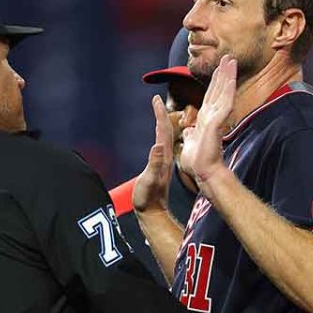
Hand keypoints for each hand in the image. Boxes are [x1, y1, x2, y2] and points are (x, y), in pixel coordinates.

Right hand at [132, 95, 175, 213]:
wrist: (153, 212)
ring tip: (157, 112)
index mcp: (162, 157)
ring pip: (163, 137)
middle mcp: (164, 156)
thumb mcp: (149, 180)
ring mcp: (162, 161)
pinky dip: (158, 135)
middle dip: (160, 114)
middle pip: (163, 130)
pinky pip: (160, 145)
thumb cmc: (148, 199)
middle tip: (156, 100)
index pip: (161, 130)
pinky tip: (158, 134)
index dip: (159, 114)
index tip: (156, 99)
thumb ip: (154, 164)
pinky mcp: (159, 166)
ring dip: (160, 122)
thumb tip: (158, 145)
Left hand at [180, 55, 236, 182]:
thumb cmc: (198, 161)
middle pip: (219, 89)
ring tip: (231, 60)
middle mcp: (213, 116)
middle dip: (224, 73)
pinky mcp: (217, 123)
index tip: (219, 68)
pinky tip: (230, 78)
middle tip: (229, 57)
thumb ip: (191, 133)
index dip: (215, 81)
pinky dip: (227, 90)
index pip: (211, 95)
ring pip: (224, 92)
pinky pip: (224, 103)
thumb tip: (188, 130)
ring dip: (227, 76)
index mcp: (205, 118)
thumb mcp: (190, 141)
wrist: (202, 171)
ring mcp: (216, 118)